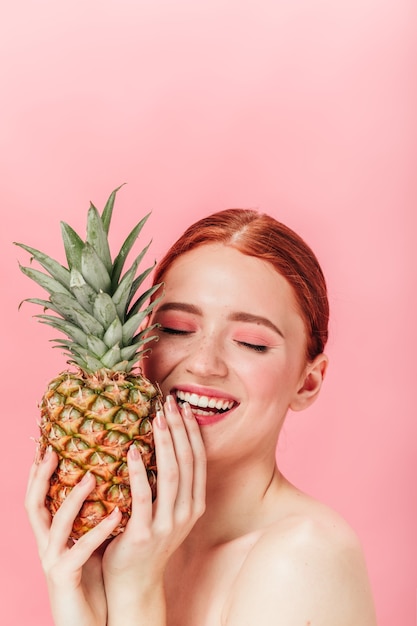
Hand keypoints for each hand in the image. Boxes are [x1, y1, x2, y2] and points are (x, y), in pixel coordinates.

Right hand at [25, 448, 121, 625]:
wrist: (88, 625)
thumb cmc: (92, 581)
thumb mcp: (89, 544)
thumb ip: (92, 516)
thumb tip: (110, 482)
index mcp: (52, 536)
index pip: (40, 497)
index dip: (40, 471)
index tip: (49, 442)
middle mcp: (47, 546)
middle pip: (33, 505)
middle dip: (40, 477)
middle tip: (54, 450)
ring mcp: (53, 562)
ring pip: (56, 524)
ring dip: (73, 498)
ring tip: (92, 476)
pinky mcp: (65, 578)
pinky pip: (80, 551)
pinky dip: (98, 531)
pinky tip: (117, 515)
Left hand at [102, 396, 206, 623]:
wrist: (134, 584)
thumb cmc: (146, 540)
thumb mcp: (167, 512)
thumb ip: (169, 484)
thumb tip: (161, 441)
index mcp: (194, 504)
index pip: (198, 459)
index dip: (192, 431)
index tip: (182, 406)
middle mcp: (186, 512)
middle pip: (187, 461)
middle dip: (180, 428)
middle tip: (169, 401)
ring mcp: (168, 524)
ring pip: (171, 474)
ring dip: (165, 442)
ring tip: (156, 417)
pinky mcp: (144, 534)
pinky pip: (143, 496)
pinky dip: (138, 471)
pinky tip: (132, 450)